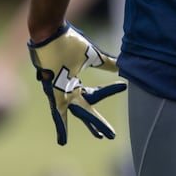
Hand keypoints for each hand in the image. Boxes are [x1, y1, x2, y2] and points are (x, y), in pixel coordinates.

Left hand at [28, 23, 125, 144]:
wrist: (52, 34)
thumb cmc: (68, 43)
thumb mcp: (92, 56)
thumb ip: (106, 63)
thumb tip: (122, 65)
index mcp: (75, 82)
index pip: (97, 93)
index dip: (110, 90)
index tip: (123, 88)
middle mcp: (68, 90)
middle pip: (86, 110)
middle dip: (97, 123)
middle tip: (109, 136)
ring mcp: (61, 92)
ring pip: (77, 113)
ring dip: (89, 125)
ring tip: (100, 137)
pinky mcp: (53, 92)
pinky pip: (57, 113)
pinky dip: (60, 126)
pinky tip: (62, 141)